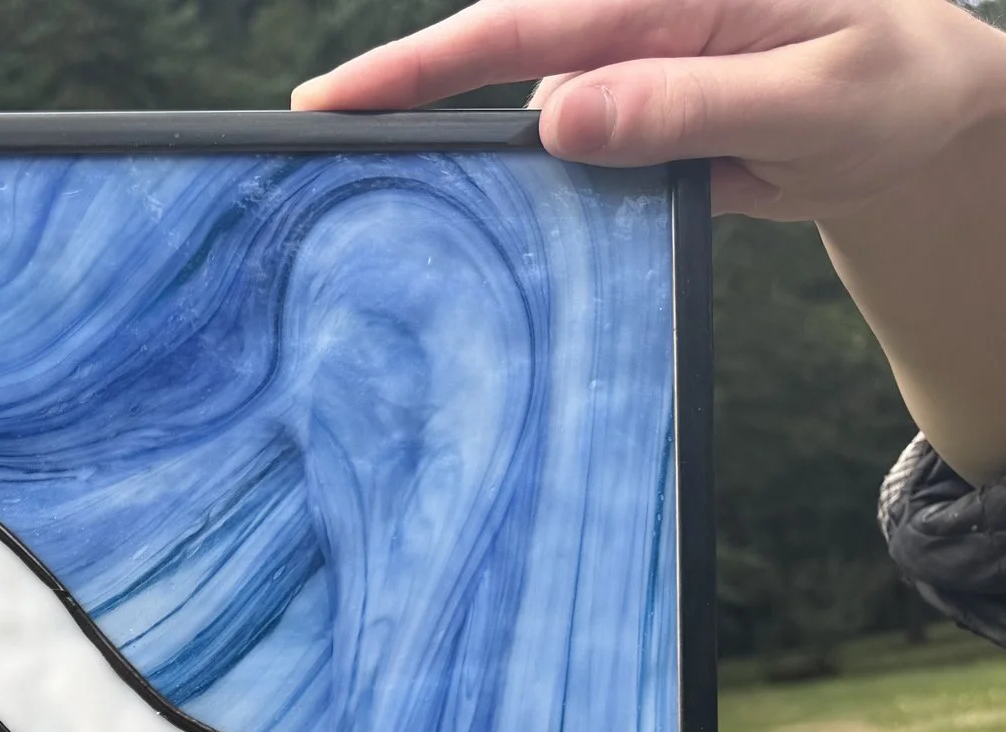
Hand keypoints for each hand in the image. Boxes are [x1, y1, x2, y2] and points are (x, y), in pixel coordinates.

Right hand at [291, 0, 1005, 219]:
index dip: (418, 65)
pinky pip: (558, 143)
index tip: (331, 102)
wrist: (921, 110)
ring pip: (525, 112)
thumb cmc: (889, 89)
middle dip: (410, 101)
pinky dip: (537, 179)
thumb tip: (559, 117)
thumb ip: (690, 109)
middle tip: (318, 151)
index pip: (524, 24)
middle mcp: (637, 15)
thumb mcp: (815, 103)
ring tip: (454, 191)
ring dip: (489, 159)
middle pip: (495, 56)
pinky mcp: (627, 106)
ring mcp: (627, 62)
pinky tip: (542, 205)